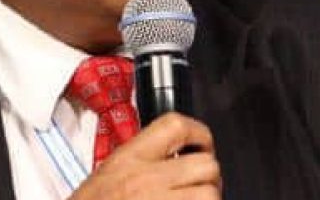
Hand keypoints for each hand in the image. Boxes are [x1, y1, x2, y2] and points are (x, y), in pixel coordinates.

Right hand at [70, 112, 221, 199]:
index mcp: (129, 159)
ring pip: (209, 194)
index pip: (176, 126)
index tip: (202, 143)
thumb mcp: (110, 172)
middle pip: (205, 164)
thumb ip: (141, 160)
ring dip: (207, 198)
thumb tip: (175, 154)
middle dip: (209, 176)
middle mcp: (146, 180)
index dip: (199, 132)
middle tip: (201, 184)